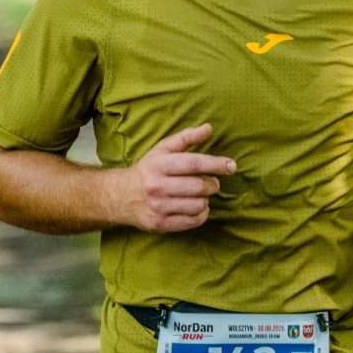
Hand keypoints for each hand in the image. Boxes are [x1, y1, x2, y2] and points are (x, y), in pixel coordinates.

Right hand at [118, 123, 235, 232]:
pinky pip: (193, 221)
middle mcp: (156, 186)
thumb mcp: (162, 150)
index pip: (193, 163)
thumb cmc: (148, 170)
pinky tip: (197, 207)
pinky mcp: (160, 224)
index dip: (216, 164)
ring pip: (199, 205)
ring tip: (200, 195)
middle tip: (212, 182)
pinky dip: (202, 214)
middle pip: (199, 186)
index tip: (231, 166)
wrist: (121, 196)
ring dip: (206, 200)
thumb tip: (208, 128)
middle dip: (213, 184)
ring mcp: (158, 207)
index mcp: (158, 165)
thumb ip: (186, 138)